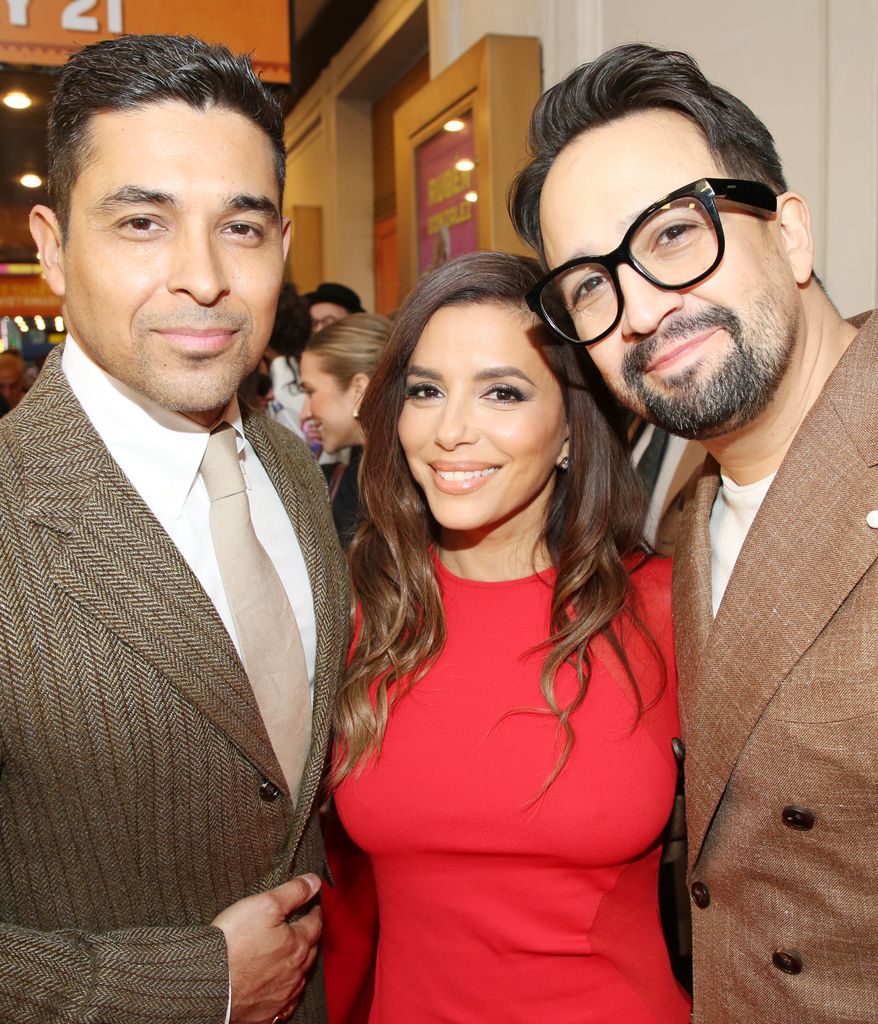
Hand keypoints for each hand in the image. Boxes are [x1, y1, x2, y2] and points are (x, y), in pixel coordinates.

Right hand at [212, 873, 321, 1023]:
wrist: (207, 983)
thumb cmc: (233, 943)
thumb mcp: (264, 904)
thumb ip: (293, 892)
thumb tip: (314, 882)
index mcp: (297, 945)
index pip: (314, 923)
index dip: (314, 911)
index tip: (313, 906)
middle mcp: (294, 973)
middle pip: (310, 950)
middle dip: (310, 936)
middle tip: (308, 927)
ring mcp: (282, 995)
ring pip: (300, 977)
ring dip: (301, 964)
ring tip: (296, 954)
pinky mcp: (267, 1013)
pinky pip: (285, 1003)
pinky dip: (288, 992)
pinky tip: (284, 989)